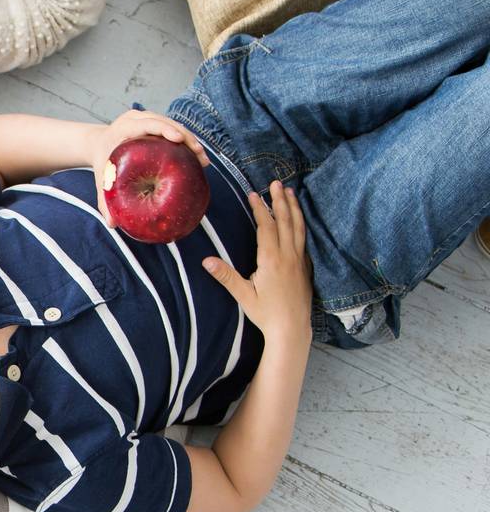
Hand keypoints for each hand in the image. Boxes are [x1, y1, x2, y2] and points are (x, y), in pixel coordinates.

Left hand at [86, 109, 211, 226]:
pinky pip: (175, 130)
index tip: (178, 139)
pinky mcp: (157, 122)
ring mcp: (149, 118)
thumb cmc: (101, 162)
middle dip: (186, 138)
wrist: (99, 143)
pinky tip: (197, 158)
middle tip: (200, 156)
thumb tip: (112, 224)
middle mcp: (138, 118)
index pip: (148, 124)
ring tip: (203, 160)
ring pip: (175, 125)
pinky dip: (186, 142)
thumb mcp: (101, 178)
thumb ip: (104, 199)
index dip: (164, 129)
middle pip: (166, 123)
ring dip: (191, 140)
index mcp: (124, 127)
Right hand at [203, 180, 313, 346]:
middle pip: (286, 222)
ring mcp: (299, 261)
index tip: (254, 194)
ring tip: (291, 193)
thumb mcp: (243, 296)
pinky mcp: (305, 267)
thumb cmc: (266, 313)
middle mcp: (288, 256)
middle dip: (281, 201)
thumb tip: (206, 260)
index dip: (260, 209)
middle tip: (277, 183)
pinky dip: (301, 224)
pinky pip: (304, 239)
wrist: (292, 329)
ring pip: (298, 228)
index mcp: (272, 260)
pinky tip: (298, 220)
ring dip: (294, 208)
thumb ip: (226, 276)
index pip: (267, 227)